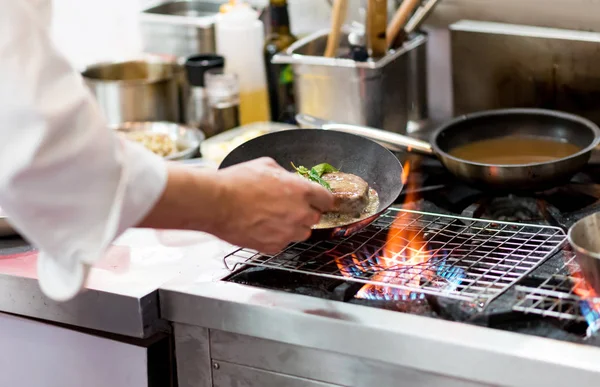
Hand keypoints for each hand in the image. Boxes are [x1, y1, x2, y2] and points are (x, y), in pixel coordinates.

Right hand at [213, 157, 333, 253]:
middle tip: (287, 206)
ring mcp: (287, 232)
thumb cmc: (237, 182)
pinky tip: (261, 227)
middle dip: (305, 212)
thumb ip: (285, 175)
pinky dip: (276, 237)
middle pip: (316, 217)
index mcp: (301, 190)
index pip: (327, 199)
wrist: (216, 203)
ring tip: (273, 217)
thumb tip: (288, 179)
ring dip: (293, 226)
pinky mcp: (273, 246)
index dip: (321, 199)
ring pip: (302, 233)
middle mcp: (299, 213)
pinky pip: (282, 243)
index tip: (317, 200)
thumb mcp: (266, 165)